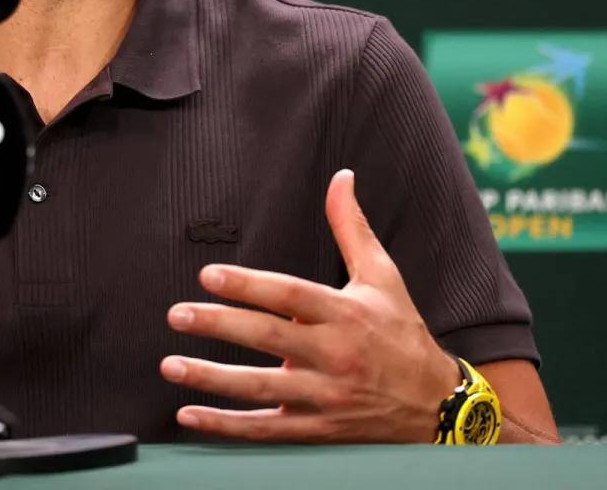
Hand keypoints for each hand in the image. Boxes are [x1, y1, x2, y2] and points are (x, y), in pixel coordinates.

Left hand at [160, 168, 457, 442]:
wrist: (436, 405)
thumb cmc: (401, 332)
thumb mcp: (383, 276)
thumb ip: (352, 227)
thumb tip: (341, 177)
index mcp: (345, 313)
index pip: (290, 295)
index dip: (248, 285)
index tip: (208, 275)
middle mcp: (333, 355)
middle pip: (268, 337)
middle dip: (218, 324)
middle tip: (177, 314)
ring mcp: (324, 396)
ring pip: (260, 387)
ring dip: (211, 377)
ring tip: (170, 365)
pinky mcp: (316, 428)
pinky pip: (265, 429)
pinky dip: (225, 426)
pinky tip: (189, 415)